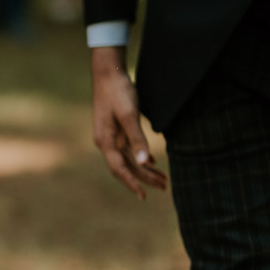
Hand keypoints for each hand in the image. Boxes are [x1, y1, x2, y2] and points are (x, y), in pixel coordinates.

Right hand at [90, 46, 167, 200]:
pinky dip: (141, 157)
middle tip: (164, 187)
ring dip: (144, 169)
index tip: (144, 196)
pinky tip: (151, 162)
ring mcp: (110, 136)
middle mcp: (106, 142)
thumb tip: (144, 163)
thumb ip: (137, 140)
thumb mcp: (129, 115)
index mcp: (105, 141)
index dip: (132, 183)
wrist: (108, 73)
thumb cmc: (118, 92)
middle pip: (126, 166)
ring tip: (162, 179)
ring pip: (129, 158)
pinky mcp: (115, 129)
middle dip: (144, 178)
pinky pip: (128, 149)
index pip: (120, 169)